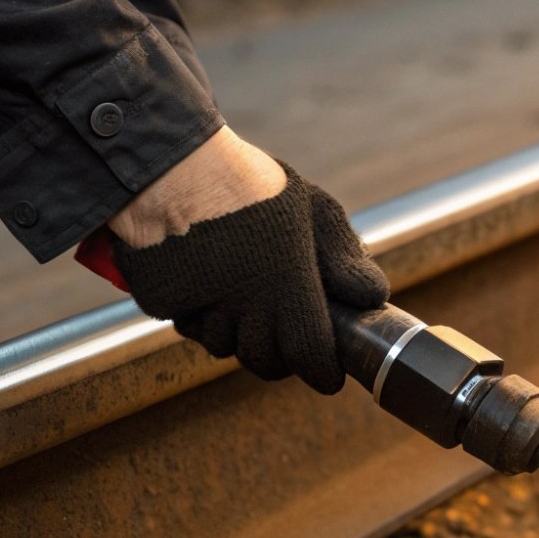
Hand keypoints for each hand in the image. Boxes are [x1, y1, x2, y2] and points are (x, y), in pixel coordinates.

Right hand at [109, 128, 388, 392]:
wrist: (173, 164)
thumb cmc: (253, 186)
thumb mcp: (316, 211)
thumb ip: (345, 260)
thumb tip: (374, 298)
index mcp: (290, 290)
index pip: (309, 359)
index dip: (322, 372)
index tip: (329, 374)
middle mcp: (245, 309)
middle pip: (265, 362)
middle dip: (279, 357)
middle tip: (286, 337)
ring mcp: (202, 309)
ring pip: (224, 347)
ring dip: (237, 335)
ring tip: (244, 300)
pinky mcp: (165, 304)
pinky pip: (189, 327)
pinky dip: (200, 318)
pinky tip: (207, 287)